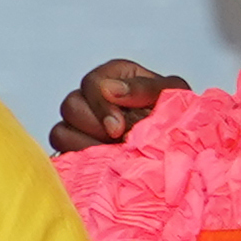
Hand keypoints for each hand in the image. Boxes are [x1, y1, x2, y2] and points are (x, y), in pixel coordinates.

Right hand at [47, 58, 186, 154]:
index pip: (91, 83)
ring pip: (61, 132)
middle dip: (95, 127)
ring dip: (87, 145)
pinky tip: (102, 163)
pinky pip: (62, 154)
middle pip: (71, 106)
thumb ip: (143, 88)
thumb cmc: (177, 118)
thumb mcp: (172, 95)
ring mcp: (82, 126)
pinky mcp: (77, 150)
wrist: (180, 151)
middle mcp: (94, 99)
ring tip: (113, 153)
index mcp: (115, 77)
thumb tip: (111, 89)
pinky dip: (78, 160)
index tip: (118, 127)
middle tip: (118, 141)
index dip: (101, 106)